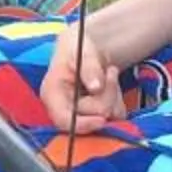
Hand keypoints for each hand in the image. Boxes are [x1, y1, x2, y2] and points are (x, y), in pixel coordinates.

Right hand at [40, 18, 130, 135]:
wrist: (85, 48)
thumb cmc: (77, 47)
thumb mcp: (82, 51)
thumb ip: (89, 67)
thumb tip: (96, 87)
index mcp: (52, 95)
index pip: (63, 120)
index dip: (83, 124)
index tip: (102, 119)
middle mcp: (63, 109)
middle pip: (93, 116)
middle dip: (108, 95)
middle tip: (111, 71)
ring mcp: (80, 114)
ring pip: (108, 117)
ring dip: (115, 96)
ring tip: (109, 75)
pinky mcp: (94, 116)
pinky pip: (116, 116)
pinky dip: (119, 101)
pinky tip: (111, 86)